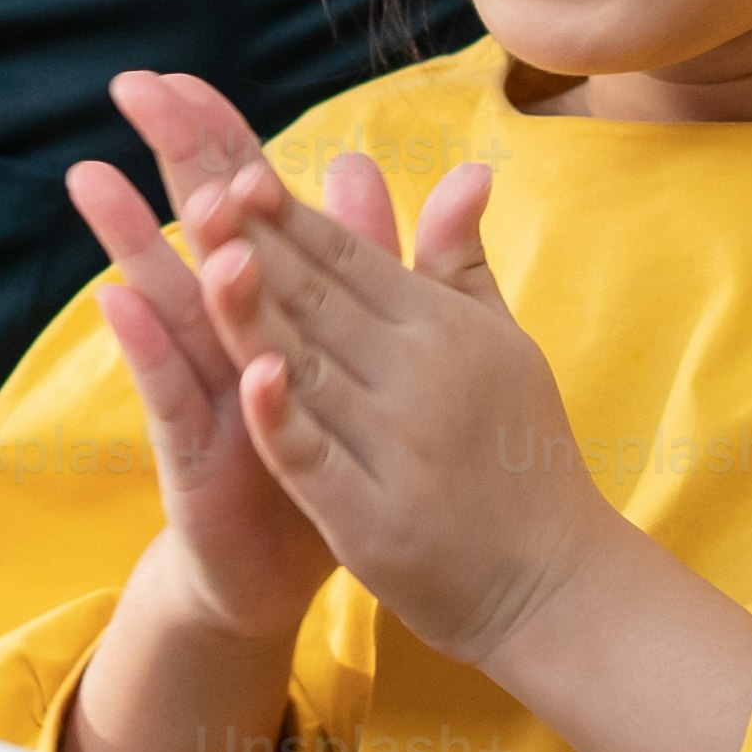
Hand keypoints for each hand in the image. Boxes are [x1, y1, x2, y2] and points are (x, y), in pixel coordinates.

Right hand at [64, 98, 337, 643]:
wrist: (284, 570)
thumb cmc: (315, 452)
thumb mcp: (346, 350)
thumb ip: (362, 257)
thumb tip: (360, 160)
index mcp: (268, 306)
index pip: (240, 209)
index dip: (217, 143)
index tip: (182, 75)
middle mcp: (222, 337)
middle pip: (192, 235)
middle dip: (164, 165)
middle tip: (128, 90)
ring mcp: (201, 393)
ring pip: (168, 306)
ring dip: (137, 244)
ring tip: (99, 180)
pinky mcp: (191, 454)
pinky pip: (170, 397)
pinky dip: (151, 352)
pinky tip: (121, 305)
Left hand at [182, 141, 614, 671]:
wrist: (555, 582)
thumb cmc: (523, 455)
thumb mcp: (503, 345)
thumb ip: (463, 260)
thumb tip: (468, 169)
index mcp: (445, 326)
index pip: (350, 257)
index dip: (290, 215)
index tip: (233, 169)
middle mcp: (421, 373)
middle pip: (319, 300)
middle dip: (255, 246)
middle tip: (196, 190)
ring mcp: (396, 445)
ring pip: (308, 367)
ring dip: (255, 314)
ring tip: (207, 260)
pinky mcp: (373, 516)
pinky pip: (317, 458)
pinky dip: (284, 419)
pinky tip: (250, 379)